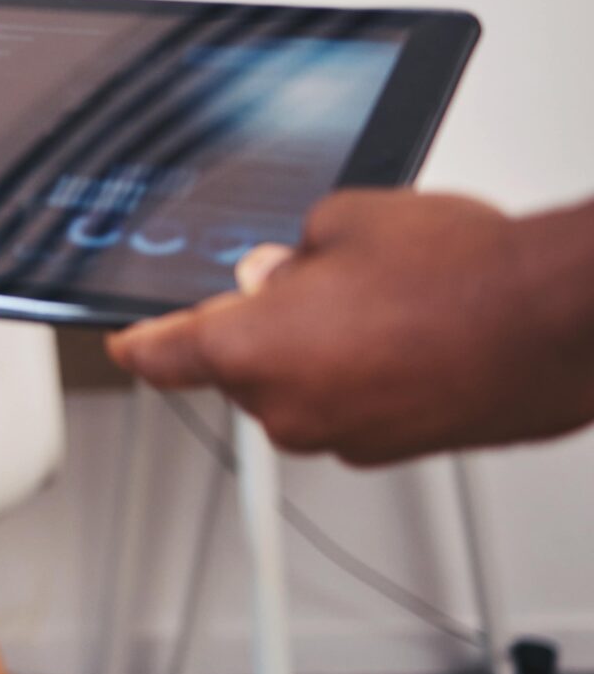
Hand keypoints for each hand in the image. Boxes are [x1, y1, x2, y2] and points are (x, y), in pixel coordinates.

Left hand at [106, 190, 593, 464]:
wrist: (558, 323)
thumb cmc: (461, 274)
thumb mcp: (345, 221)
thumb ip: (289, 254)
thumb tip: (277, 274)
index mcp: (249, 352)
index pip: (161, 356)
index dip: (136, 344)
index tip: (122, 342)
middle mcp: (287, 410)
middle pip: (237, 370)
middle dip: (260, 329)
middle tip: (312, 281)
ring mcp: (345, 440)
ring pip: (300, 391)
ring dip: (319, 355)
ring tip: (384, 303)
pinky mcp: (397, 451)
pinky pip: (354, 409)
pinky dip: (365, 379)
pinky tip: (412, 337)